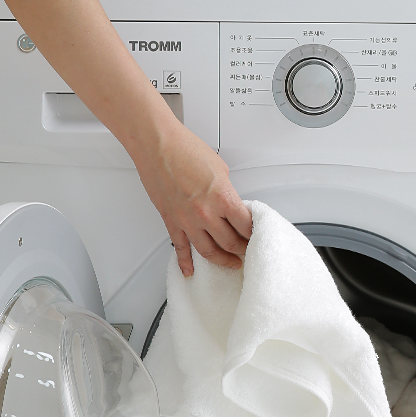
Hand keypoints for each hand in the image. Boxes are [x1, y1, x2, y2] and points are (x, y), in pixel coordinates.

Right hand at [133, 116, 252, 276]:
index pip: (246, 226)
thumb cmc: (186, 150)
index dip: (254, 234)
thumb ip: (226, 191)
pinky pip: (180, 248)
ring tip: (231, 264)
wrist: (158, 146)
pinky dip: (185, 262)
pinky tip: (190, 271)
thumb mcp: (220, 169)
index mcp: (223, 198)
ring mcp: (187, 221)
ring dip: (222, 260)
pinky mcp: (171, 222)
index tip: (257, 236)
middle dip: (242, 249)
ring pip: (208, 251)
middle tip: (247, 252)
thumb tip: (230, 202)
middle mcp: (206, 214)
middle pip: (230, 242)